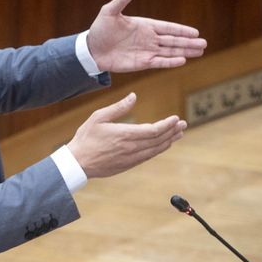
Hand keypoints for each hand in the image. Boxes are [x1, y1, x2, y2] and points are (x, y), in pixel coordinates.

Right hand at [66, 93, 185, 177]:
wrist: (78, 162)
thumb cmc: (86, 138)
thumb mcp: (98, 117)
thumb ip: (118, 107)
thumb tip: (133, 96)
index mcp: (125, 134)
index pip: (154, 130)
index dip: (167, 124)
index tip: (176, 118)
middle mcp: (131, 147)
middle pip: (159, 140)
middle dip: (172, 131)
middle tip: (182, 124)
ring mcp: (131, 158)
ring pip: (156, 149)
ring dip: (169, 141)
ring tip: (178, 133)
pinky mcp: (129, 164)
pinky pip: (149, 156)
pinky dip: (159, 149)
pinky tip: (164, 145)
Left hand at [87, 0, 206, 72]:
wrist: (91, 50)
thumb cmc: (100, 29)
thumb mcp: (109, 12)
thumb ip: (122, 0)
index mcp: (144, 25)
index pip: (167, 28)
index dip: (181, 30)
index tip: (195, 32)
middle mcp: (148, 38)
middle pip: (173, 40)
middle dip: (189, 42)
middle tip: (205, 44)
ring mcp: (146, 51)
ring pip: (170, 51)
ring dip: (185, 51)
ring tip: (200, 52)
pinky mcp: (142, 63)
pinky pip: (159, 62)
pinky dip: (171, 62)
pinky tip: (183, 60)